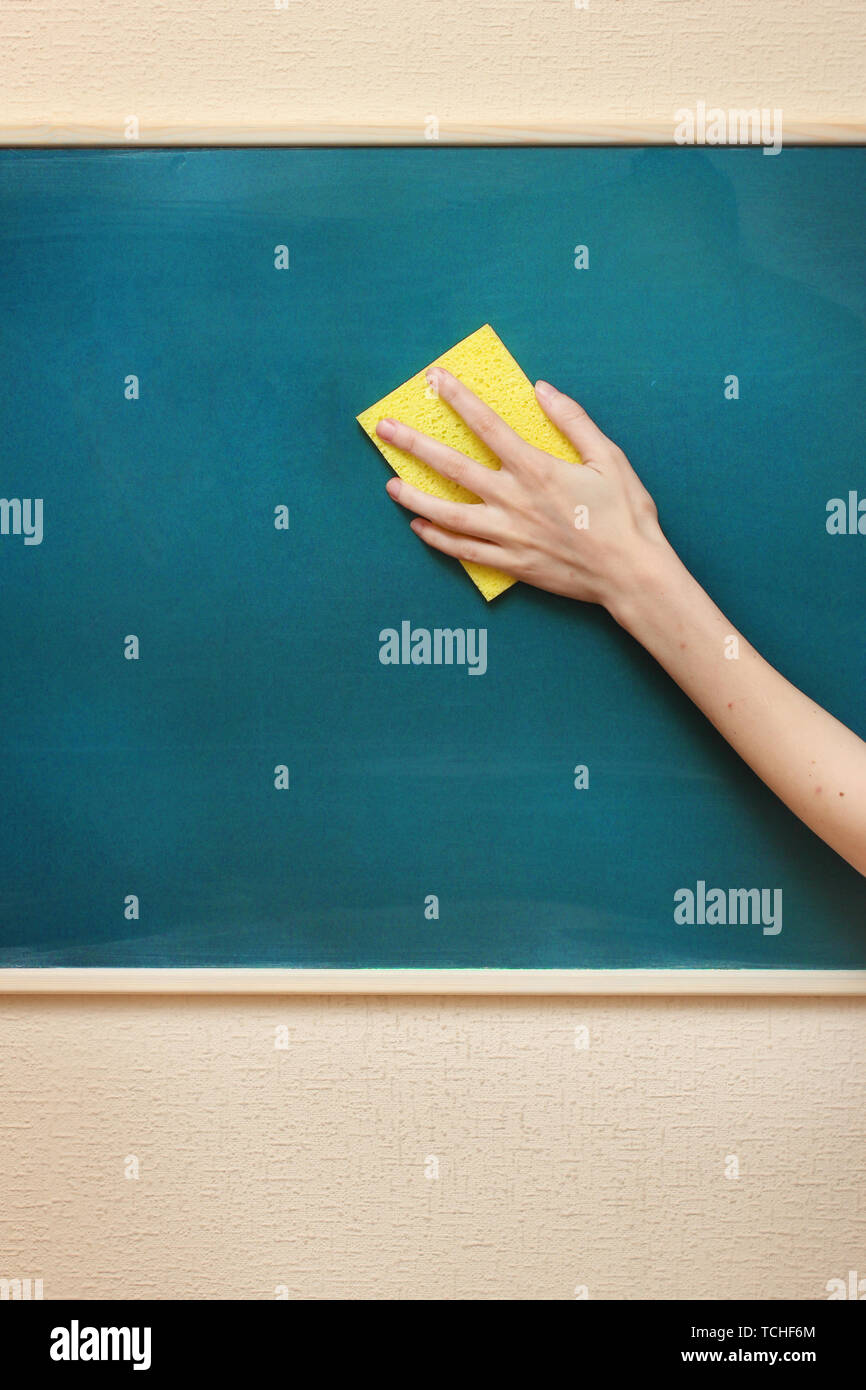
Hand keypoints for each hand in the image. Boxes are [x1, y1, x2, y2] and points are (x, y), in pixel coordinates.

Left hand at [376, 367, 668, 613]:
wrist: (631, 574)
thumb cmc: (625, 515)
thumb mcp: (608, 458)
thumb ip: (573, 421)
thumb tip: (542, 389)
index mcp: (536, 469)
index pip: (486, 426)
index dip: (458, 399)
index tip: (435, 379)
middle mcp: (513, 501)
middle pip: (452, 468)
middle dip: (414, 444)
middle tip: (385, 429)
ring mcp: (507, 535)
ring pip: (447, 515)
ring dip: (414, 497)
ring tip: (391, 485)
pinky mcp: (510, 564)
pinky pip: (463, 551)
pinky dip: (438, 539)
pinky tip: (420, 527)